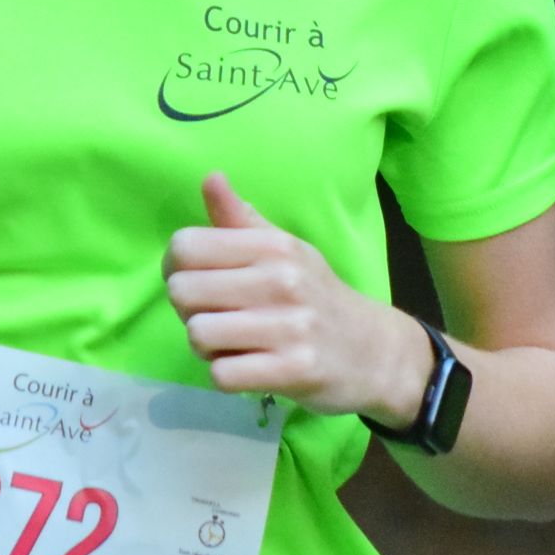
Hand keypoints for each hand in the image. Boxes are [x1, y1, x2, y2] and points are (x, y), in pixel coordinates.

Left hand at [166, 171, 429, 424]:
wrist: (377, 352)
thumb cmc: (318, 297)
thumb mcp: (286, 251)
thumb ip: (240, 219)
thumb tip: (210, 177)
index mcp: (274, 246)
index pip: (186, 246)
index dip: (177, 268)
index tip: (197, 282)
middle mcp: (282, 279)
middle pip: (182, 291)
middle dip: (189, 311)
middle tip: (217, 318)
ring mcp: (290, 327)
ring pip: (198, 335)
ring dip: (207, 348)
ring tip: (233, 345)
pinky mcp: (295, 371)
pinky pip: (222, 375)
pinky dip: (226, 377)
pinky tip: (248, 369)